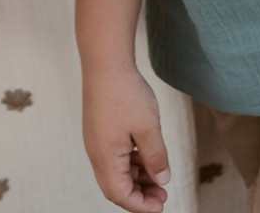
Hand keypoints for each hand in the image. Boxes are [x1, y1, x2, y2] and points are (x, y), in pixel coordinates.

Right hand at [82, 61, 170, 211]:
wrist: (106, 61)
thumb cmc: (125, 93)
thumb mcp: (148, 128)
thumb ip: (156, 158)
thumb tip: (162, 181)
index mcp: (105, 158)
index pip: (121, 195)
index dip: (141, 206)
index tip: (161, 206)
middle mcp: (96, 153)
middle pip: (116, 186)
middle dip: (140, 194)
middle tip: (162, 194)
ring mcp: (96, 140)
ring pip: (116, 171)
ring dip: (137, 178)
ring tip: (159, 176)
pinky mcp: (100, 129)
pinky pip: (115, 156)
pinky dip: (131, 162)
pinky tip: (146, 155)